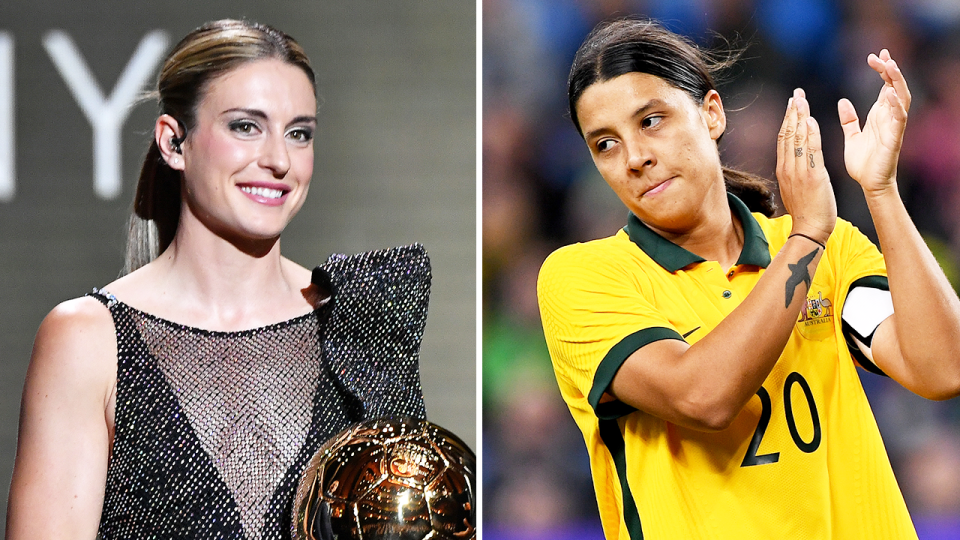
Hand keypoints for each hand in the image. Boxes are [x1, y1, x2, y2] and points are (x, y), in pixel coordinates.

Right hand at [776, 88, 836, 244]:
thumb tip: (793, 161)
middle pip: (788, 134)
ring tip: (801, 100)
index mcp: (784, 170)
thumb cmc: (807, 211)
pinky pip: (811, 152)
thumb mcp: (795, 188)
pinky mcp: (813, 177)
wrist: (810, 230)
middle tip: (796, 94)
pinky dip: (810, 135)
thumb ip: (794, 172)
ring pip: (797, 140)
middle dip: (792, 112)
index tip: (792, 104)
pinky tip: (811, 121)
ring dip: (799, 117)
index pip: (784, 139)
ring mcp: (799, 172)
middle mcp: (788, 168)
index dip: (787, 119)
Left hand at [838, 49, 910, 195]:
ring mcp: (893, 126)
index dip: (882, 70)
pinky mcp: (894, 138)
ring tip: (890, 66)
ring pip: (901, 98)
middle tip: (881, 55)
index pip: (884, 86)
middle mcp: (889, 117)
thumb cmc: (863, 162)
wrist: (868, 183)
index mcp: (879, 115)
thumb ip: (849, 119)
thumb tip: (842, 102)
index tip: (875, 55)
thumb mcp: (851, 136)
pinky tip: (890, 93)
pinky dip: (895, 105)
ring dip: (897, 82)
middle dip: (890, 69)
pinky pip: (899, 118)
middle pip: (895, 86)